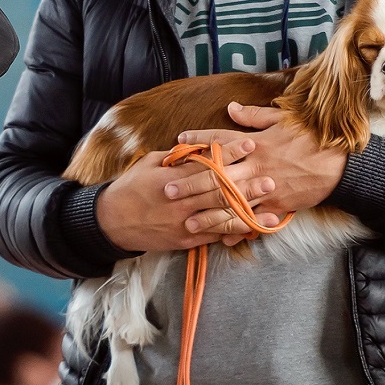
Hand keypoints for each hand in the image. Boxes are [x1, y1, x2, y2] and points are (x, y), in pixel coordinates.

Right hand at [95, 134, 276, 251]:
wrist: (112, 223)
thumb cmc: (131, 188)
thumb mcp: (150, 164)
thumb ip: (177, 157)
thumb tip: (203, 146)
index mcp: (170, 179)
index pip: (205, 164)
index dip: (229, 154)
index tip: (249, 144)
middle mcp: (180, 202)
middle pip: (218, 193)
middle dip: (246, 186)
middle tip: (270, 179)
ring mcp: (184, 224)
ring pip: (221, 219)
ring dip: (248, 215)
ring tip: (272, 212)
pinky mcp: (186, 241)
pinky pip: (214, 237)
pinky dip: (234, 234)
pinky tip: (254, 231)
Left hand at [172, 103, 347, 244]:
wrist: (338, 164)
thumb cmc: (311, 138)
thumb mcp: (283, 120)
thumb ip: (254, 116)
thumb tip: (231, 107)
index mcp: (255, 143)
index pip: (220, 140)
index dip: (198, 140)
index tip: (179, 141)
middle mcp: (254, 166)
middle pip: (216, 177)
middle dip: (191, 185)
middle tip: (168, 191)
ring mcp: (264, 188)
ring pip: (229, 204)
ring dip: (207, 214)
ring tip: (187, 222)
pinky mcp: (275, 205)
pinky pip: (251, 220)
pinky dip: (236, 230)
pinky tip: (220, 239)